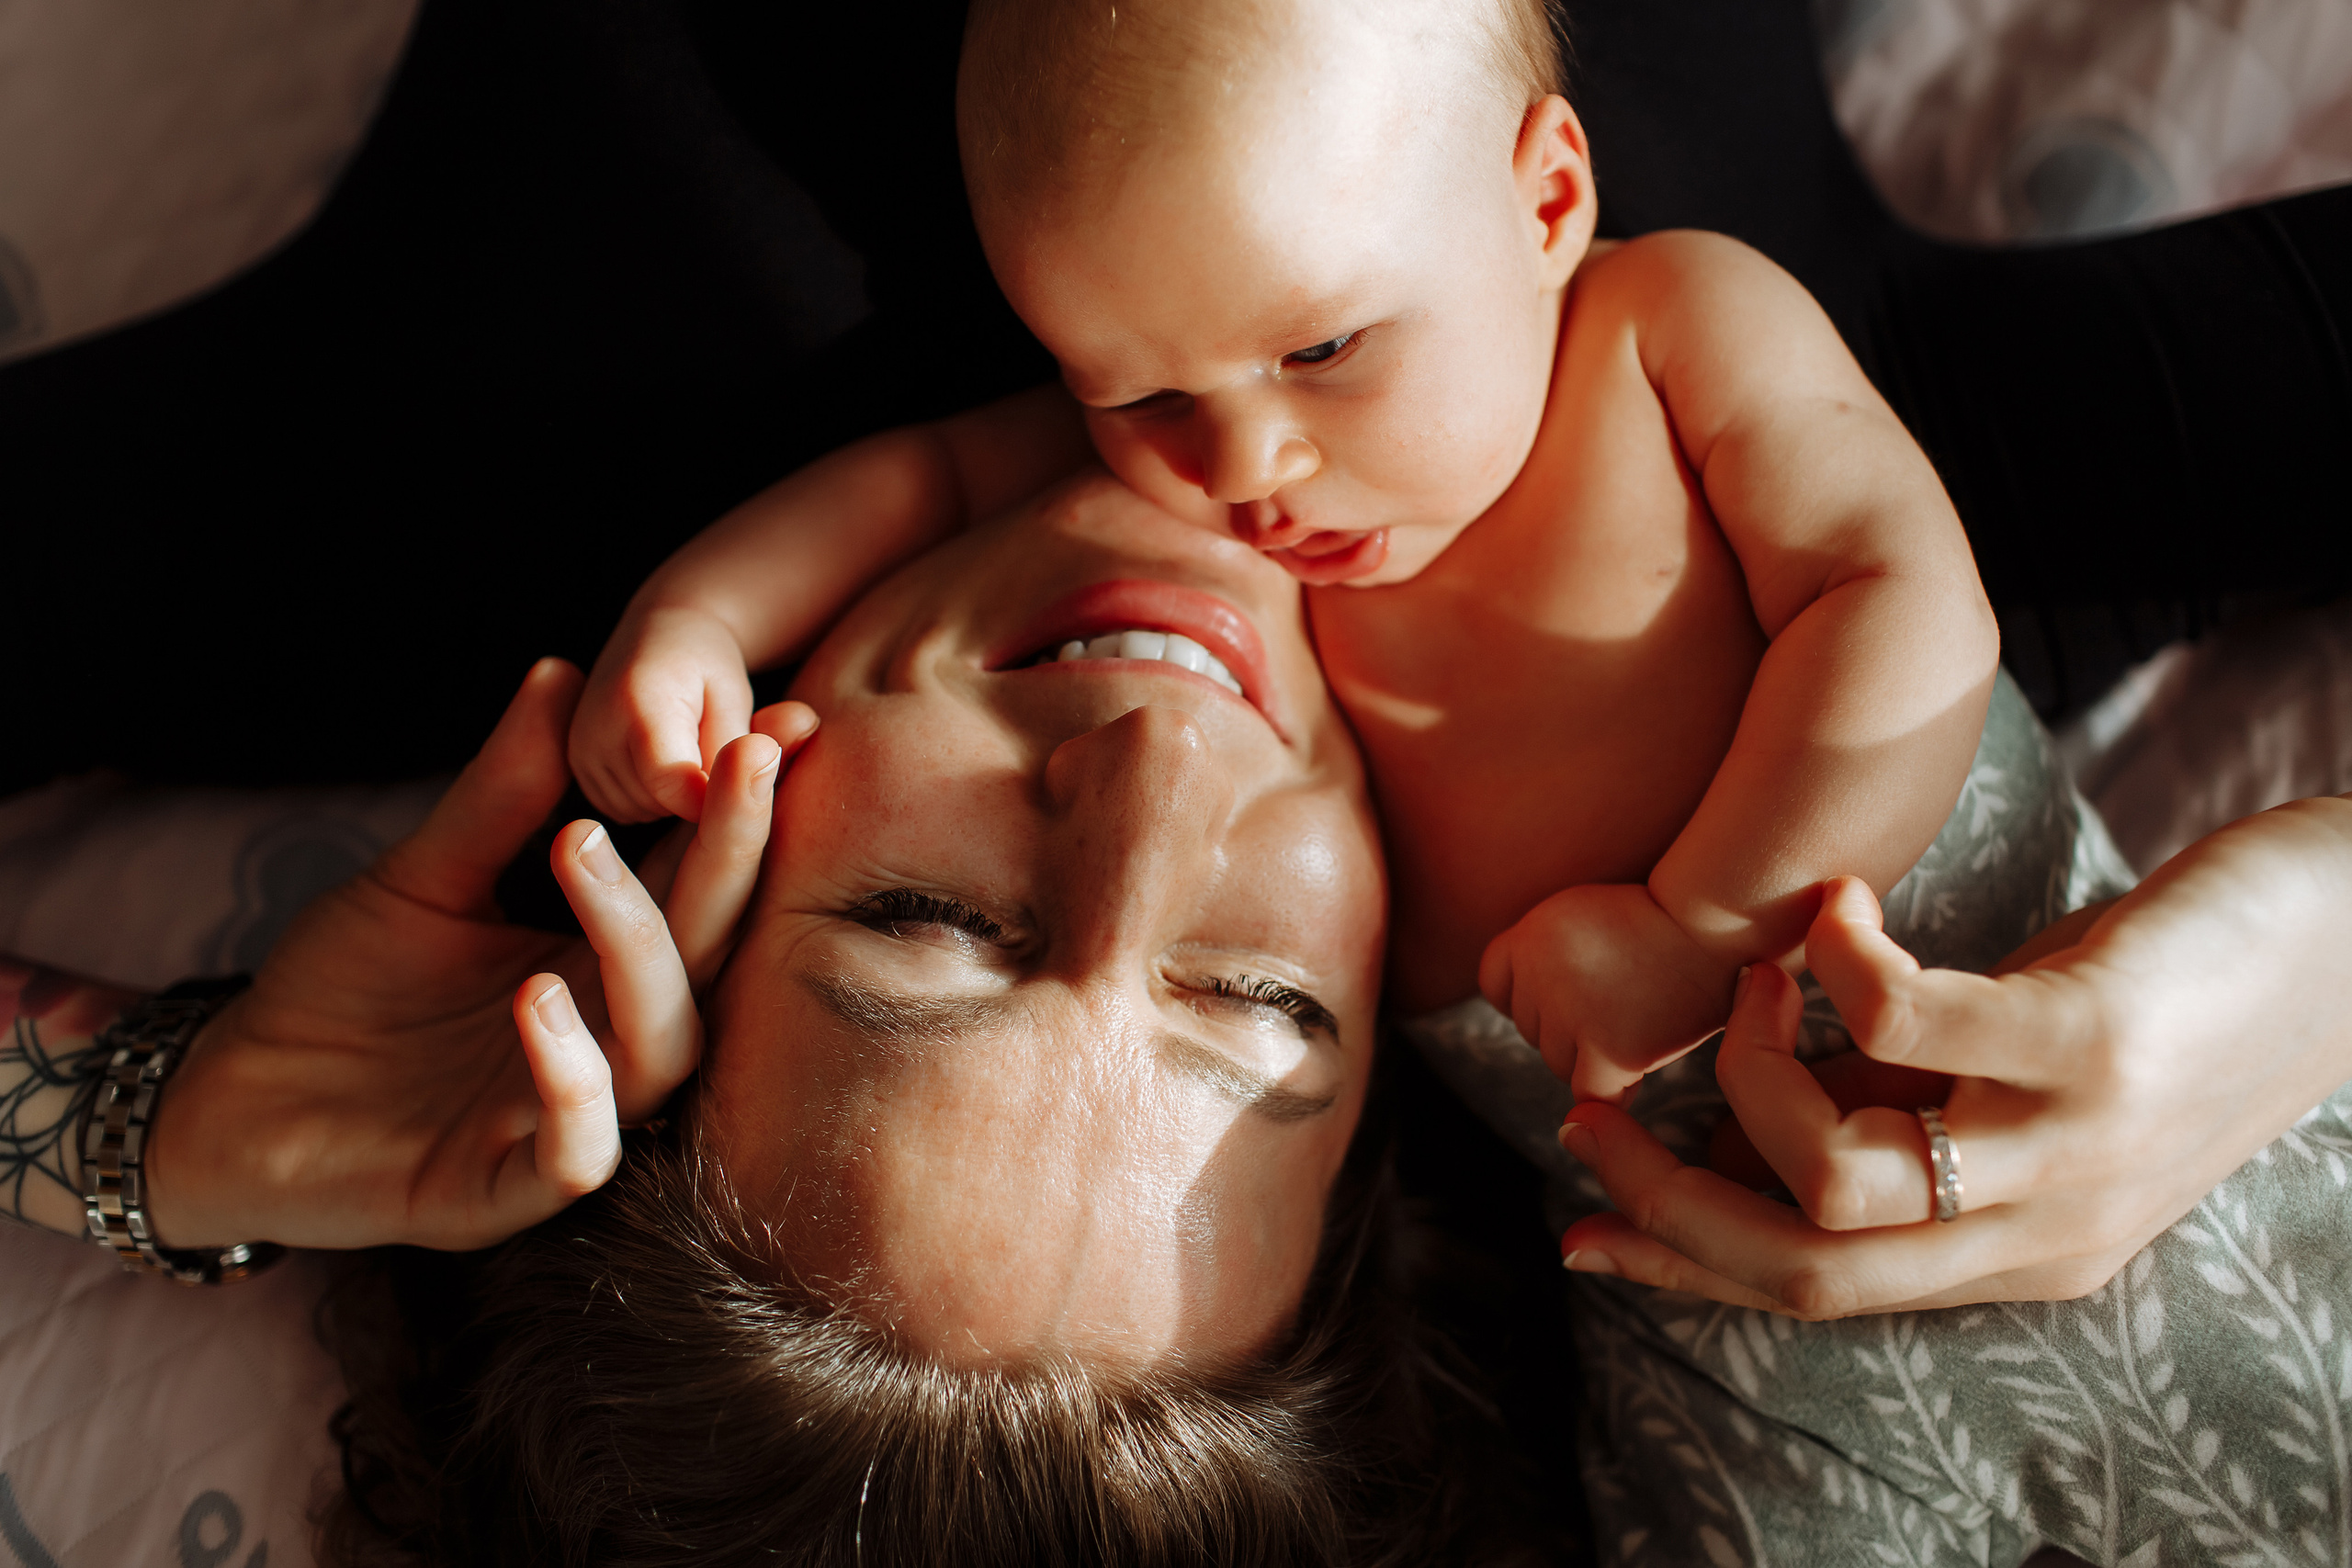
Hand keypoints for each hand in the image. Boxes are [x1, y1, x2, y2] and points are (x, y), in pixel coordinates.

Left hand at [145, 657, 817, 1252]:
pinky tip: (537, 1000)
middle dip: (733, 854)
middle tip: (741, 757)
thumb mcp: (422, 874)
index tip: (778, 723)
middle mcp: (609, 1038)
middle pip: (707, 952)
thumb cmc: (339, 989)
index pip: (698, 880)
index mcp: (604, 962)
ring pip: (663, 1046)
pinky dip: (574, 1085)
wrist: (230, 1101)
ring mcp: (565, 1116)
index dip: (742, 809)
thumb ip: (498, 794)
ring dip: (642, 949)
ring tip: (581, 850)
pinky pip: (577, 1152)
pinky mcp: (502, 1191)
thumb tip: (561, 672)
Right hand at [571, 603, 755, 821]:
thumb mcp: (734, 697)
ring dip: (672, 798)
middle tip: (714, 757)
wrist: (660, 634)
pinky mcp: (576, 765)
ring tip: (689, 753)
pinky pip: (624, 808)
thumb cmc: (707, 663)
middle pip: (657, 802)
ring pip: (641, 811)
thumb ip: (729, 752)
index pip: (670, 782)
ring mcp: (580, 750)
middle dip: (693, 794)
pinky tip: (666, 763)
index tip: (737, 788)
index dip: (709, 798)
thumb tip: (720, 805)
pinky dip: (650, 797)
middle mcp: (596, 728)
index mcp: (639, 701)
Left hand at [1479, 881, 1742, 1103]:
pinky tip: (1633, 1077)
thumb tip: (1521, 1009)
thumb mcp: (1577, 912)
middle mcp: (1538, 974)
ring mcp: (1571, 1015)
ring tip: (1637, 1026)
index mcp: (1528, 934)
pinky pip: (1591, 1096)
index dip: (1528, 993)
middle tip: (1619, 1004)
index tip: (1567, 994)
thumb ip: (1543, 954)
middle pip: (1530, 1028)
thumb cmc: (1659, 919)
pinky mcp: (1608, 1050)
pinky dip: (1610, 1094)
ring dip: (1589, 1057)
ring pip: (1557, 1063)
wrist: (1714, 922)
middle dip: (1566, 1025)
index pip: (1495, 983)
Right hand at [1554, 802, 2351, 1315]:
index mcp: (2022, 1247)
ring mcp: (2078, 1146)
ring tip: (1759, 980)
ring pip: (1845, 1177)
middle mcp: (2049, 1228)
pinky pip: (1912, 1024)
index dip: (1681, 1269)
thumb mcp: (2018, 1078)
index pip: (1815, 1291)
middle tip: (1591, 1116)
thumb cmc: (2174, 988)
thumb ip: (1896, 1108)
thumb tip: (1743, 1110)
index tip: (1578, 1236)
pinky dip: (1834, 964)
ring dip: (1750, 1070)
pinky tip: (1831, 910)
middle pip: (1810, 1264)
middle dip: (1669, 1200)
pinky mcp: (2100, 1043)